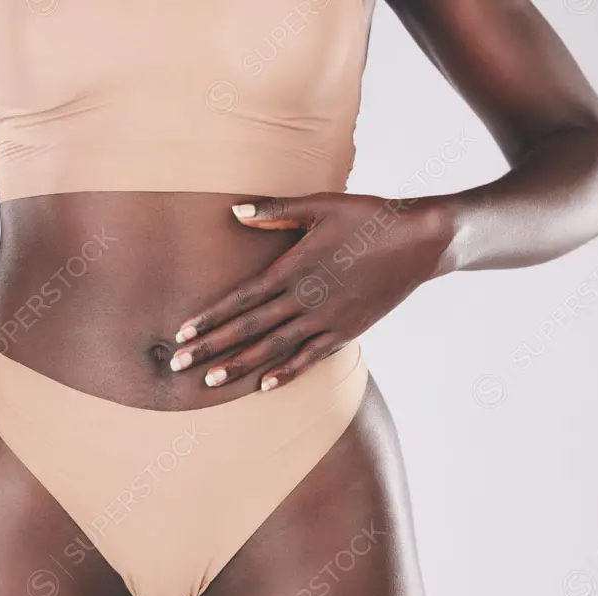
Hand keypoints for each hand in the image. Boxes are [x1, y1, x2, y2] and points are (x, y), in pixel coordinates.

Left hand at [170, 192, 452, 390]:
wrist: (421, 241)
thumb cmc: (367, 216)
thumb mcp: (321, 205)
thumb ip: (277, 210)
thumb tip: (234, 210)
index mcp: (294, 268)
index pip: (241, 299)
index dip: (209, 317)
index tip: (181, 332)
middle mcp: (306, 299)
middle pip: (248, 329)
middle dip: (210, 348)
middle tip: (176, 365)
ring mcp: (327, 320)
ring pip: (274, 349)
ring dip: (239, 366)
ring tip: (208, 382)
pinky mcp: (347, 332)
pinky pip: (310, 358)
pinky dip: (286, 373)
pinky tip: (263, 387)